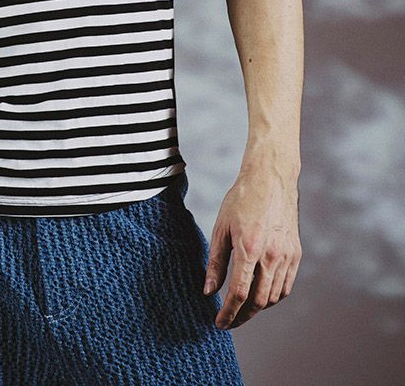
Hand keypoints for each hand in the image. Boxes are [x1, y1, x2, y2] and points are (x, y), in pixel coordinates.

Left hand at [203, 168, 301, 329]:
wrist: (270, 180)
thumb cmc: (241, 200)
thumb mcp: (221, 228)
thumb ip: (215, 262)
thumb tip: (208, 291)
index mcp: (249, 248)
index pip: (239, 294)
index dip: (228, 313)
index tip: (219, 323)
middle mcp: (271, 256)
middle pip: (258, 302)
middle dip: (242, 317)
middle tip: (229, 321)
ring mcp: (286, 256)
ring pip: (273, 297)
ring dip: (257, 309)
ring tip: (241, 309)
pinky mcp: (295, 254)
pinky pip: (285, 286)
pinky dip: (272, 297)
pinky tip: (260, 295)